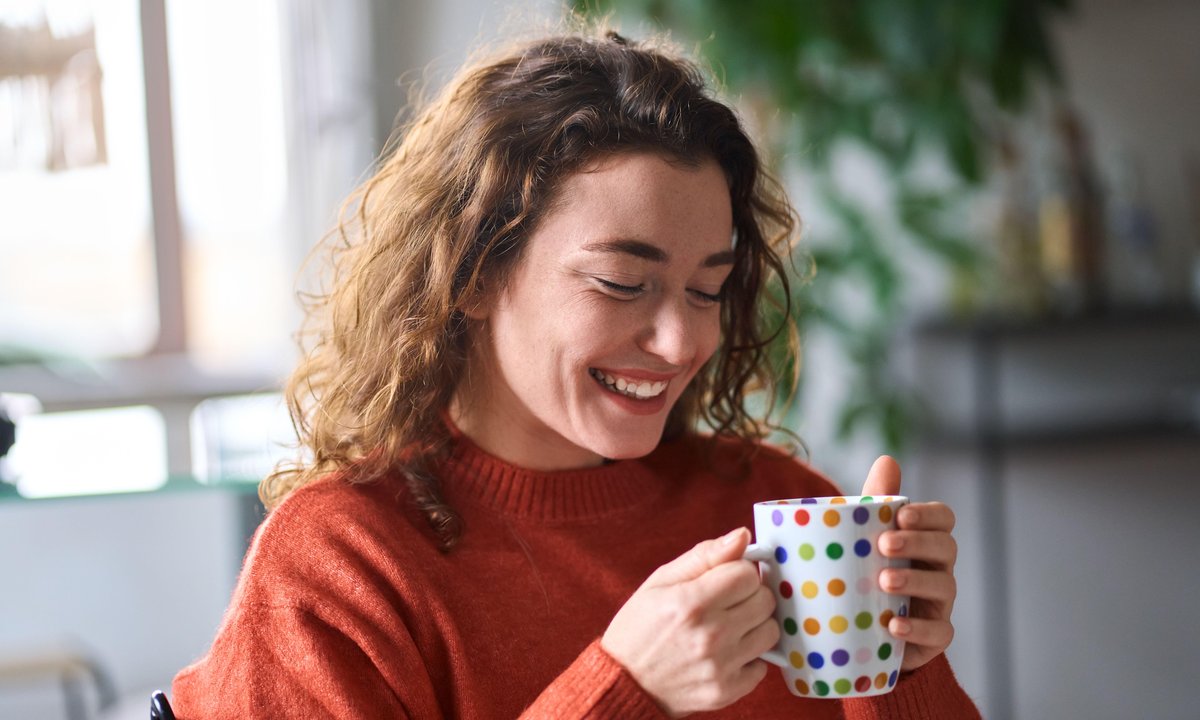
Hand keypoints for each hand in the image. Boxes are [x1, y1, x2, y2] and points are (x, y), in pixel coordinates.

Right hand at [601, 528, 778, 716]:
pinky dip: (749, 658)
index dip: (737, 571)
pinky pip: (763, 666)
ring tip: (728, 626)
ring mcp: (720, 666)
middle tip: (726, 602)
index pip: (747, 573)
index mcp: (691, 602)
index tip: (724, 579)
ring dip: (754, 625)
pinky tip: (726, 653)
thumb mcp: (661, 581)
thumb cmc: (639, 627)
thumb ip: (704, 556)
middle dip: (749, 595)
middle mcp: (710, 635)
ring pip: (770, 631)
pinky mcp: (727, 691)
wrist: (625, 683)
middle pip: (764, 600)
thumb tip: (743, 535)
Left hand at [861, 456, 957, 671]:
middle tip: (884, 544)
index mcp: (922, 539)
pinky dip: (918, 629)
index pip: (943, 518)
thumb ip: (873, 503)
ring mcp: (938, 603)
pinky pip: (938, 632)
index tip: (901, 515)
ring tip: (883, 581)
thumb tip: (887, 459)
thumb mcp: (861, 538)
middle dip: (918, 543)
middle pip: (946, 547)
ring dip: (915, 581)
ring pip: (944, 587)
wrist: (857, 628)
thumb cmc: (863, 572)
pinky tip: (894, 625)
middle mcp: (936, 568)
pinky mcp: (931, 636)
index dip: (928, 515)